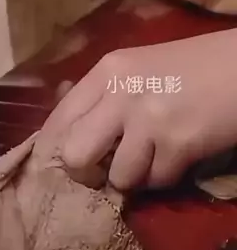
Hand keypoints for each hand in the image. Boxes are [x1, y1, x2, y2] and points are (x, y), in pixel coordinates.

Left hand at [35, 29, 236, 190]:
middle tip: (105, 169)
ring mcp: (149, 120)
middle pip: (74, 154)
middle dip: (88, 170)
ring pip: (117, 176)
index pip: (59, 119)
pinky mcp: (179, 145)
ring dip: (135, 176)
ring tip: (153, 157)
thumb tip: (67, 135)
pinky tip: (178, 156)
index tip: (61, 166)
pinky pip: (155, 181)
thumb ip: (104, 96)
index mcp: (108, 70)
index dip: (54, 149)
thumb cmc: (194, 67)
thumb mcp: (139, 67)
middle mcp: (121, 93)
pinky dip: (165, 176)